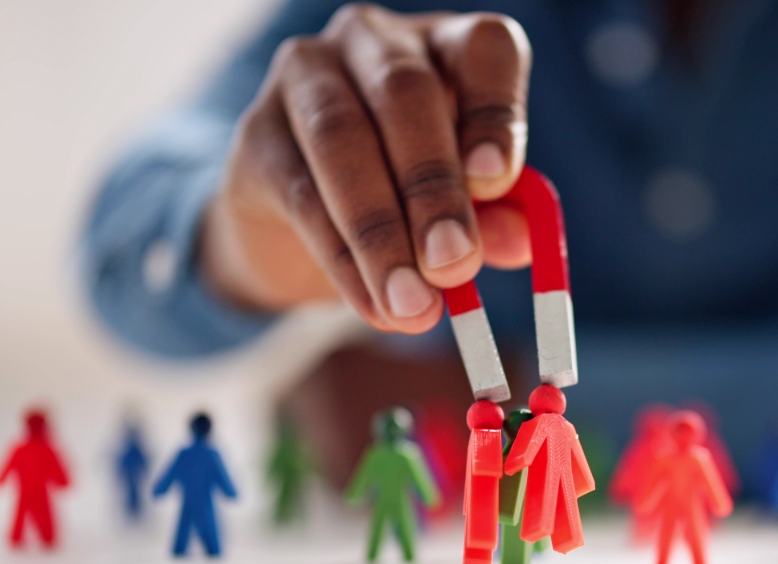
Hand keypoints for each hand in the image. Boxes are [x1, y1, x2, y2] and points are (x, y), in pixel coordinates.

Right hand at [201, 4, 533, 332]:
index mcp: (445, 46)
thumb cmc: (405, 194)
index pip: (482, 49)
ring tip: (414, 305)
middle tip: (454, 263)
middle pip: (404, 93)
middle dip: (432, 186)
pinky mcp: (255, 135)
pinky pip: (301, 197)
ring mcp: (304, 77)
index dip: (494, 111)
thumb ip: (496, 216)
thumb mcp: (463, 204)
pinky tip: (374, 307)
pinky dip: (344, 261)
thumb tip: (522, 241)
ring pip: (341, 140)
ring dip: (382, 232)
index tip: (498, 180)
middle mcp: (373, 41)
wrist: (300, 223)